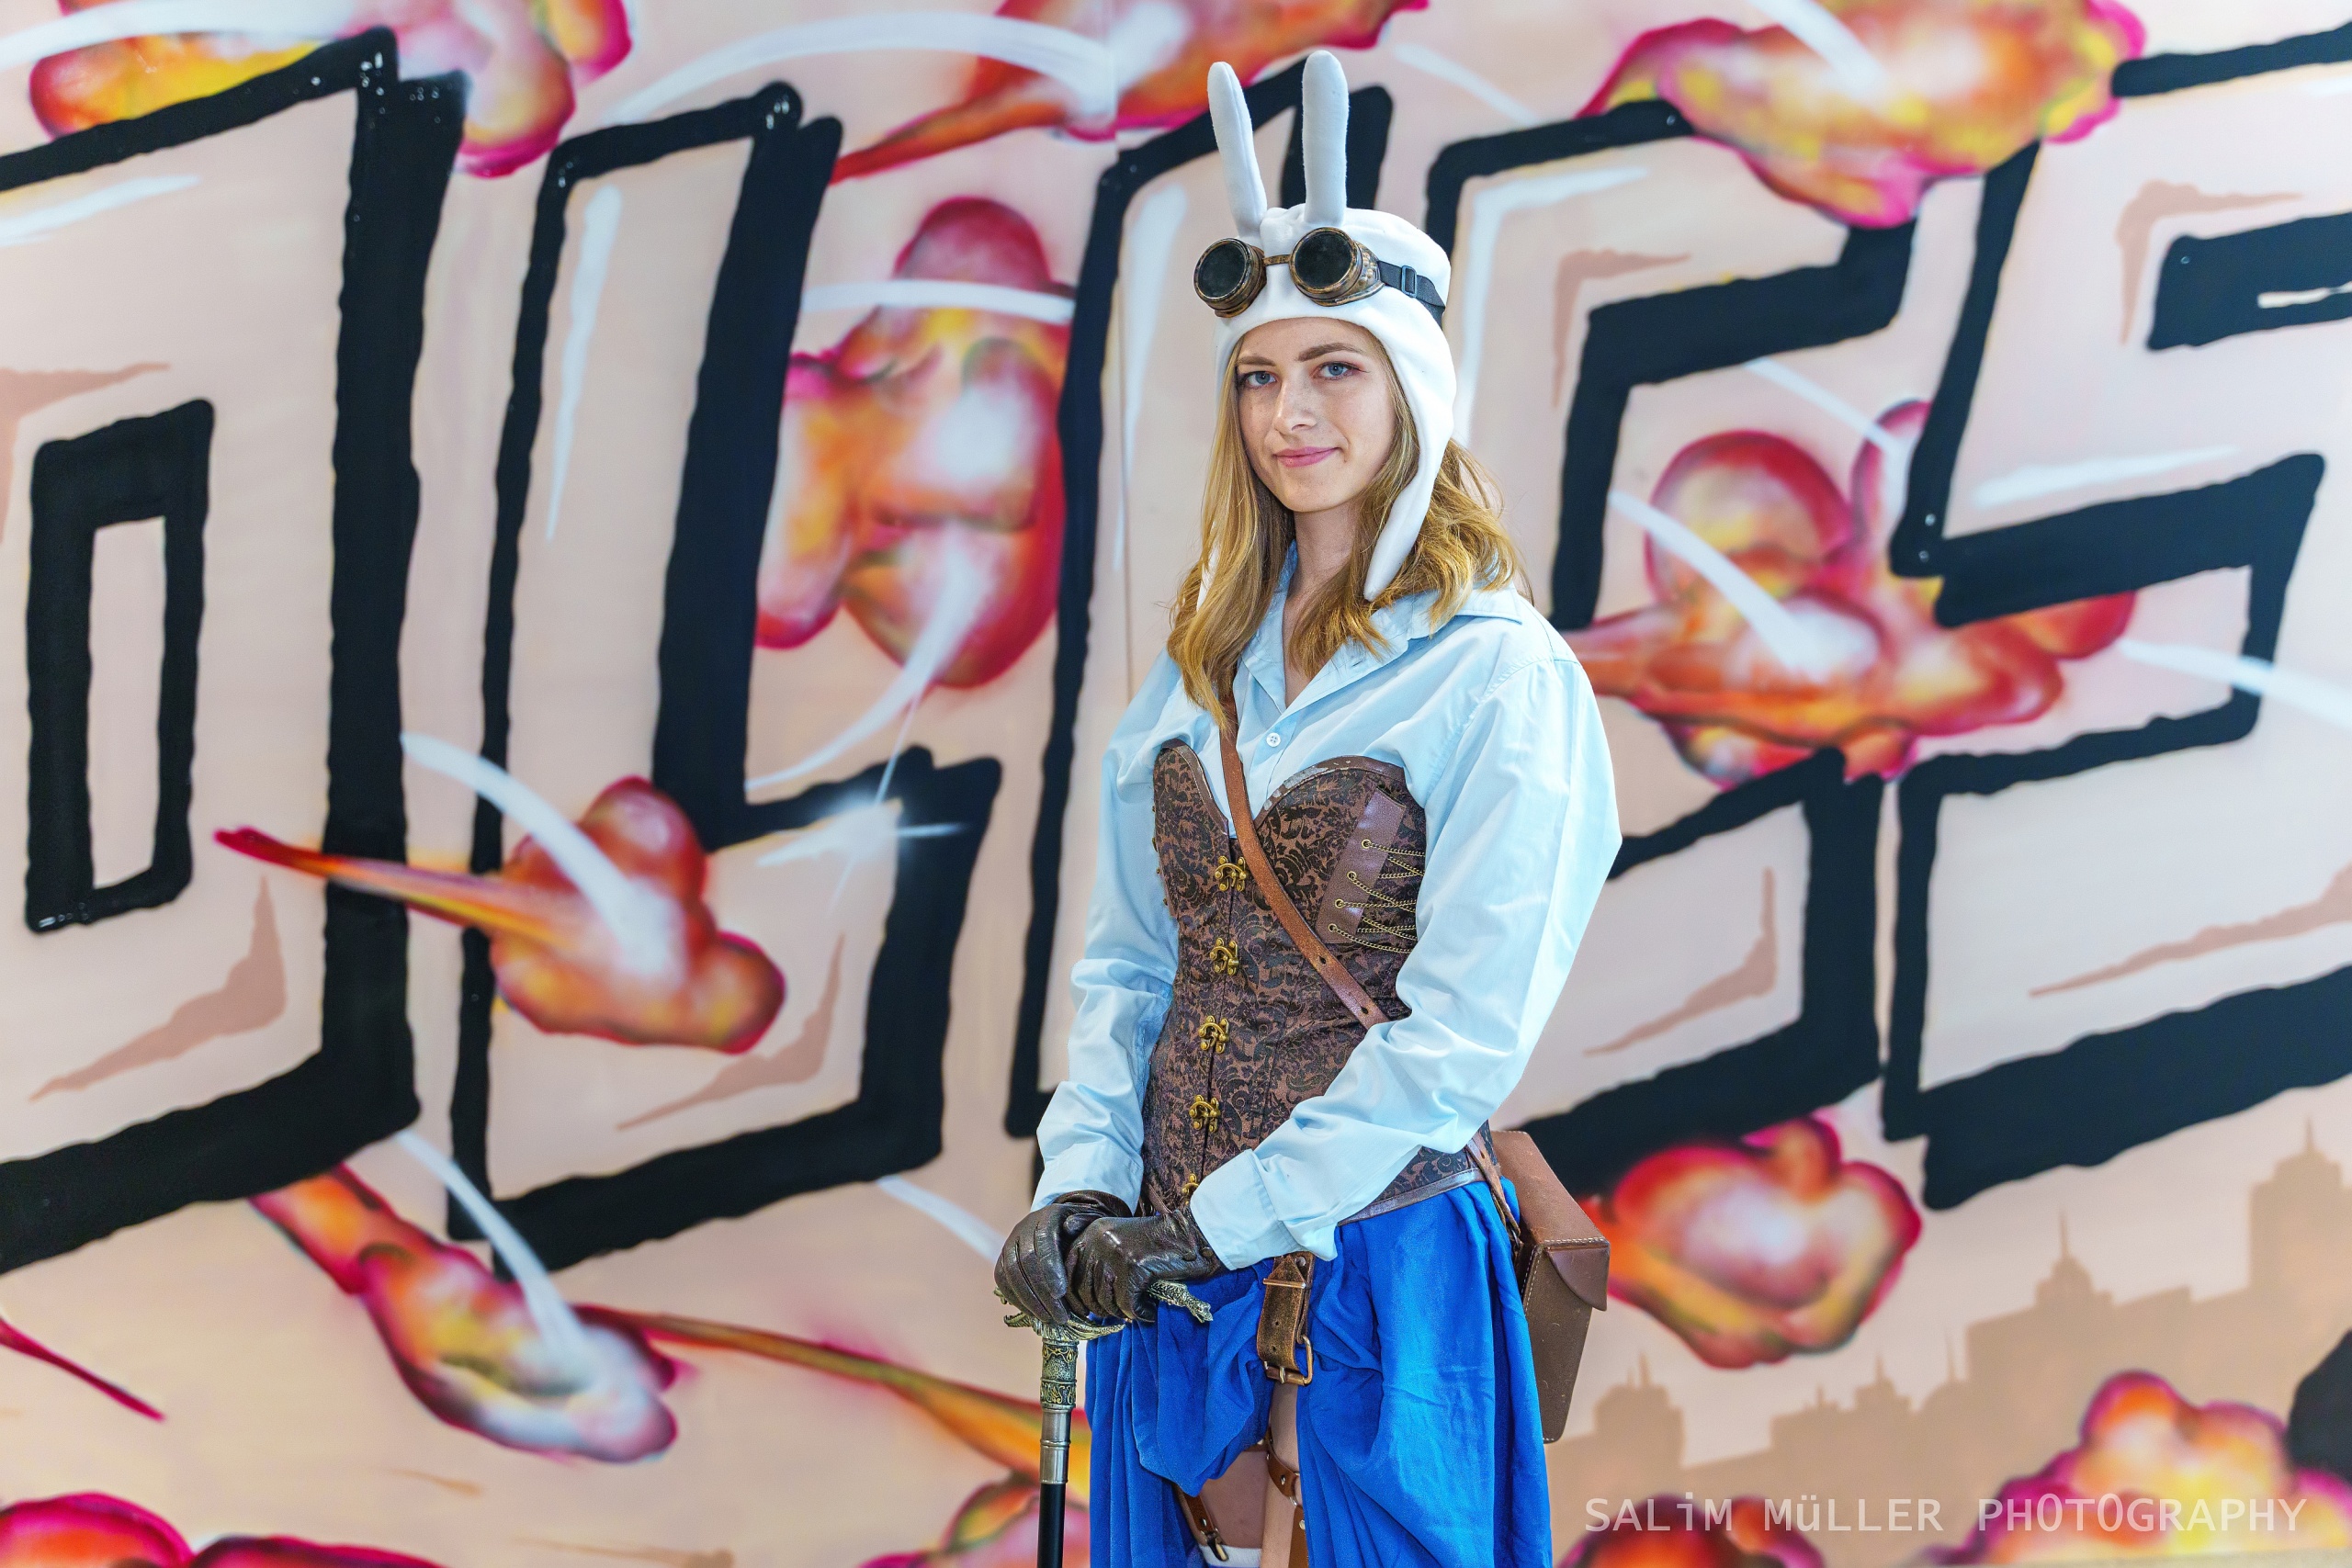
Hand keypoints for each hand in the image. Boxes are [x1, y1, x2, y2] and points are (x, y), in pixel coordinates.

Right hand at [995, 1190, 1130, 1324]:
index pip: (1043, 1241)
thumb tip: (1069, 1228)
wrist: (1061, 1226)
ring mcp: (1010, 1242)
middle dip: (1042, 1292)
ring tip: (1050, 1319)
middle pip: (1026, 1261)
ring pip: (1011, 1273)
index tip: (1060, 1293)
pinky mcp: (1003, 1258)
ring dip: (1030, 1301)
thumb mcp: (1089, 1224)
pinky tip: (1034, 1313)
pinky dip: (1017, 1299)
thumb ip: (1084, 1226)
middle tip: (1060, 1316)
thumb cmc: (1081, 1231)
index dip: (1049, 1268)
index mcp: (1047, 1216)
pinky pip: (1003, 1280)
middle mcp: (1024, 1227)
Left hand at [1066, 1204, 1223, 1322]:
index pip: (1065, 1274)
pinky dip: (1139, 1313)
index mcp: (1090, 1234)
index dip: (1072, 1298)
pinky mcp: (1134, 1268)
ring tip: (1135, 1309)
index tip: (1081, 1314)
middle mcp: (1097, 1241)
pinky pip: (1128, 1305)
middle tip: (1117, 1313)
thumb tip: (1075, 1303)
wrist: (1191, 1236)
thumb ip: (1094, 1264)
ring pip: (1104, 1301)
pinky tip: (1149, 1310)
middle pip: (1083, 1291)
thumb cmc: (1155, 1246)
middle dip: (1099, 1309)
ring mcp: (1115, 1254)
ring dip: (1120, 1312)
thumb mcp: (1116, 1243)